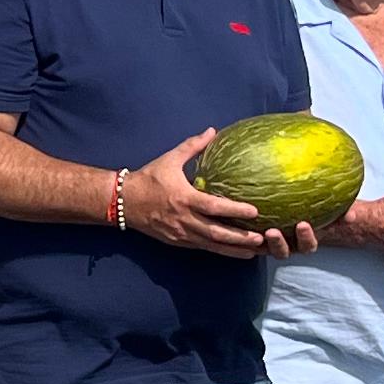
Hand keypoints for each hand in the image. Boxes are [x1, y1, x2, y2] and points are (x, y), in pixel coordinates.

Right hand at [122, 131, 275, 257]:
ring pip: (211, 245)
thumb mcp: (170, 159)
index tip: (255, 211)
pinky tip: (235, 252)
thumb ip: (193, 146)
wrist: (123, 201)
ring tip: (254, 251)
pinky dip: (219, 251)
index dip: (235, 210)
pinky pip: (202, 248)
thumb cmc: (148, 179)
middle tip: (261, 238)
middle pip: (216, 232)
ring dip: (233, 249)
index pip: (214, 207)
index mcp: (184, 198)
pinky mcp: (178, 242)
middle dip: (239, 237)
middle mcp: (184, 219)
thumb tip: (212, 131)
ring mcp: (181, 234)